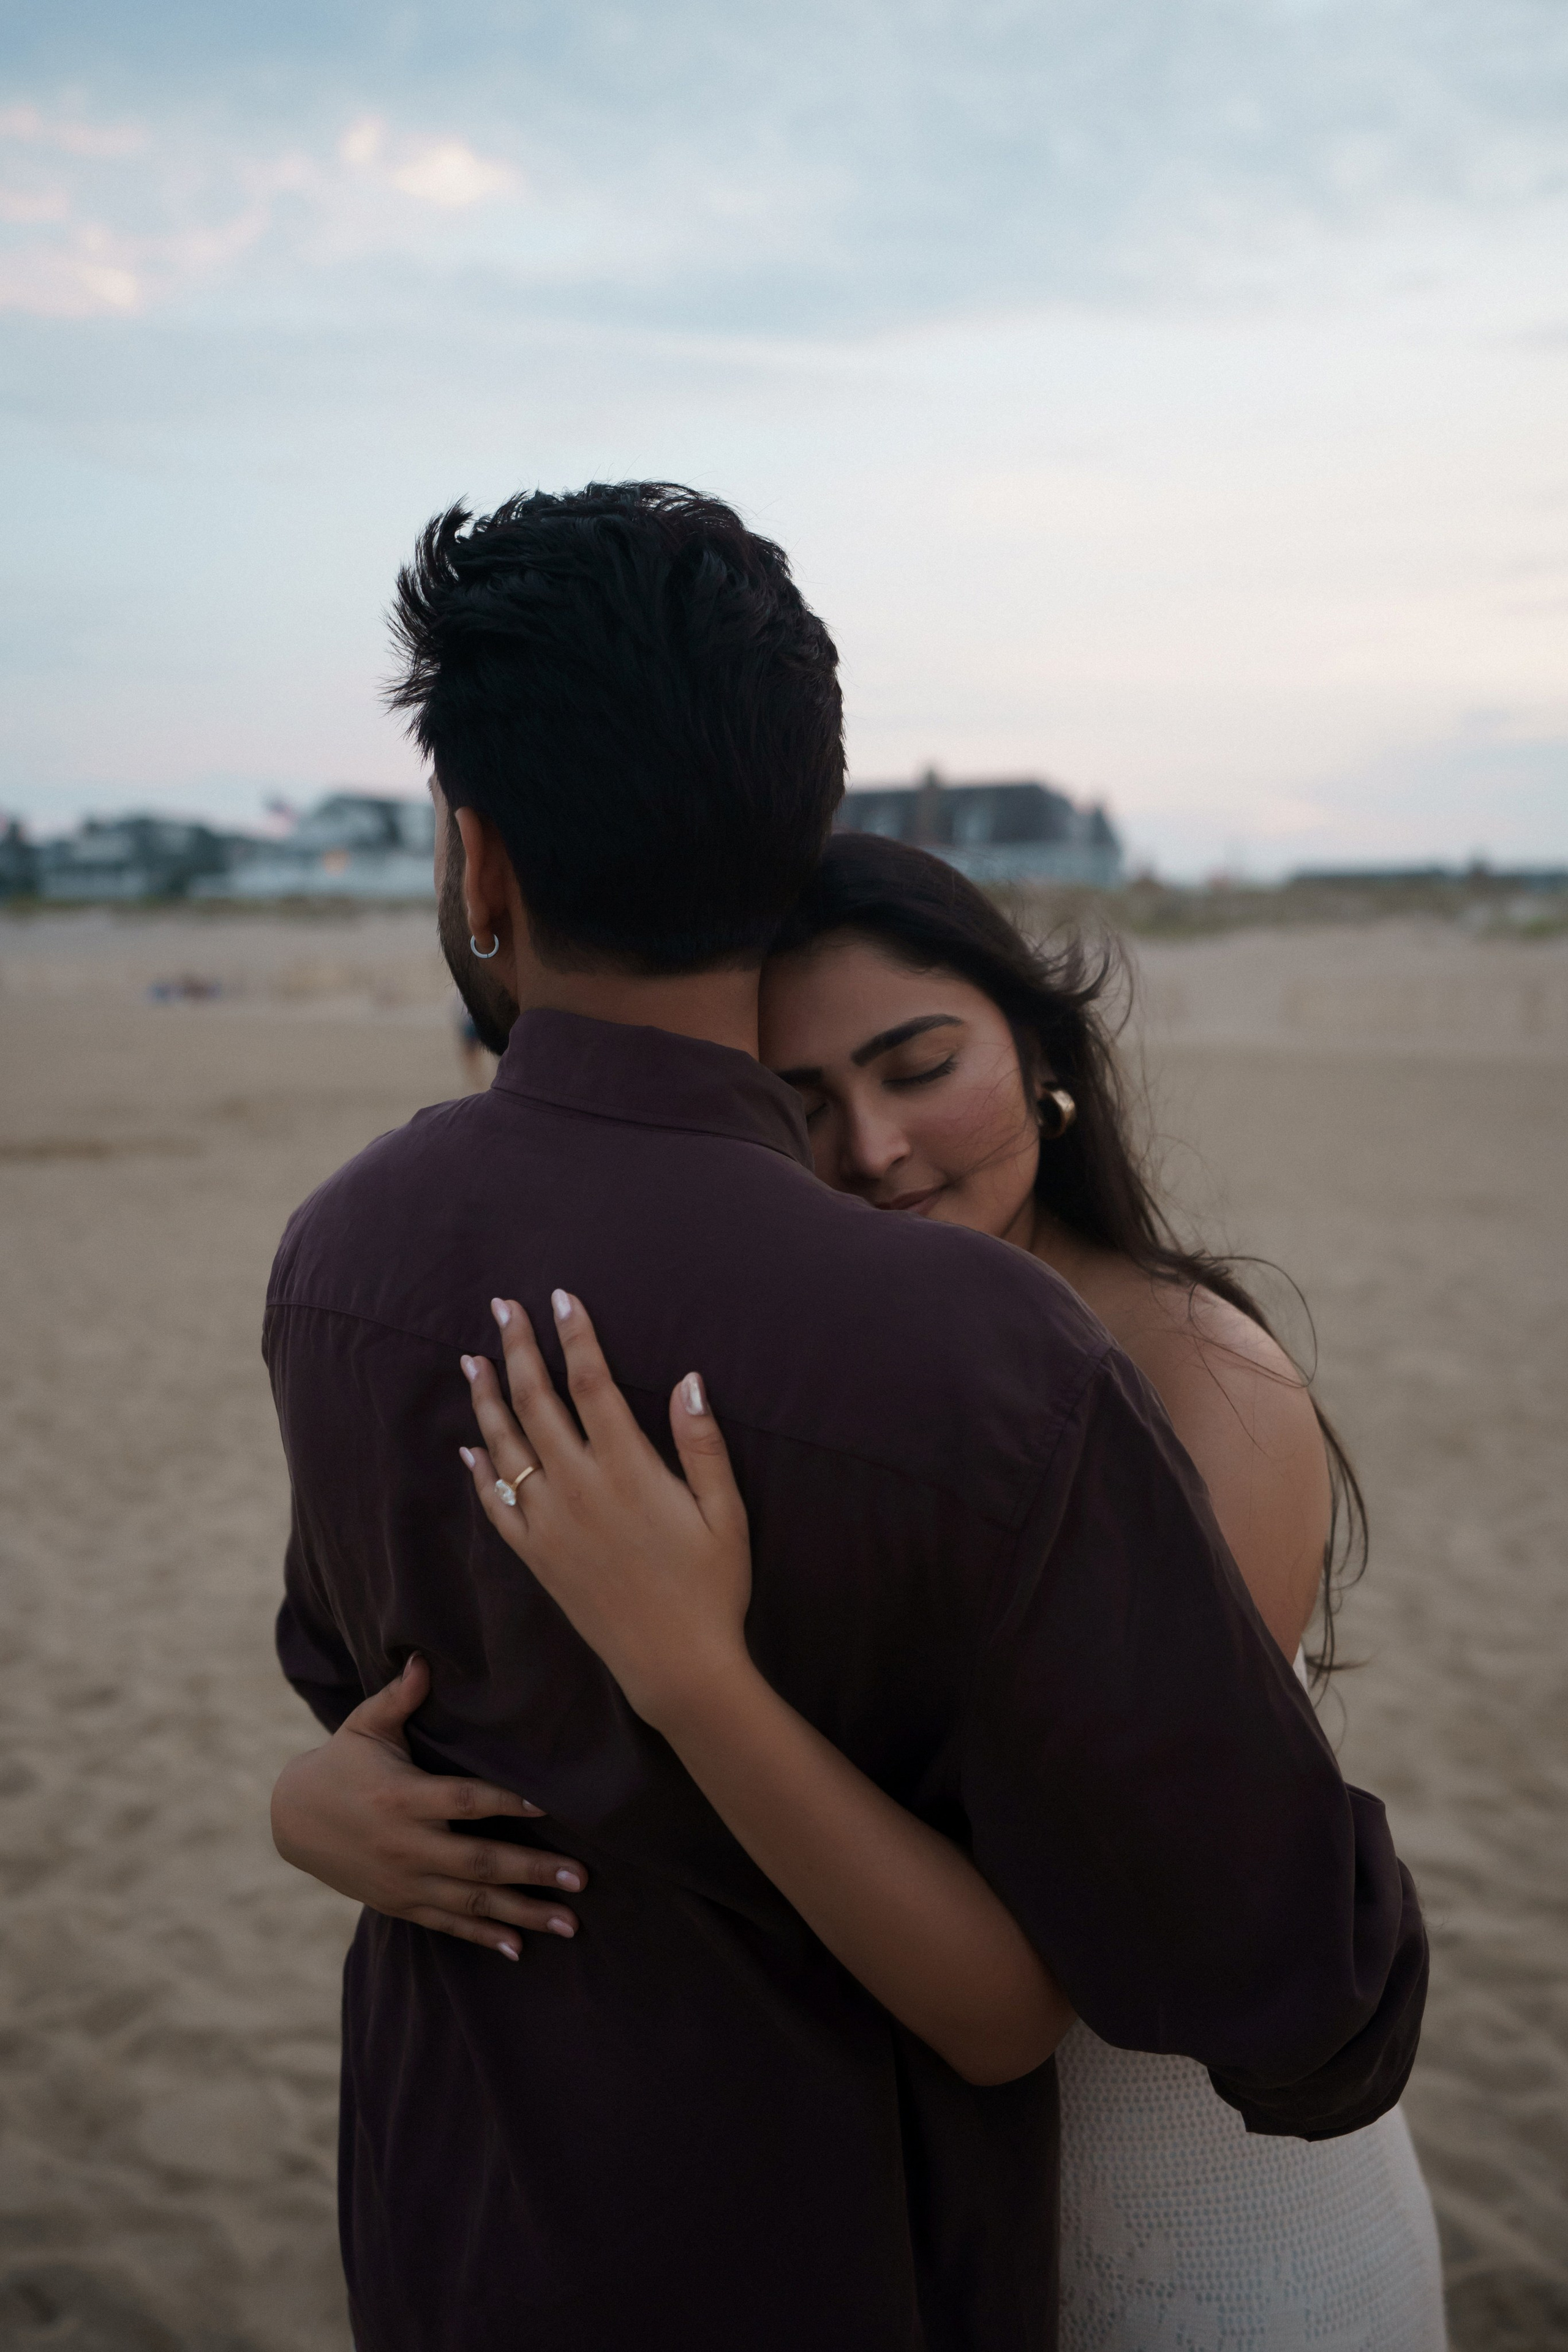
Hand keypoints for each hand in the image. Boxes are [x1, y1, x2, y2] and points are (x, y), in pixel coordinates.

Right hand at [269, 1655, 586, 1957]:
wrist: (293, 1821)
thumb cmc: (342, 1763)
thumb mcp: (365, 1726)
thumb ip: (400, 1697)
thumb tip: (425, 1658)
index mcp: (402, 1796)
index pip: (464, 1800)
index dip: (507, 1802)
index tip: (550, 1806)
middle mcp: (406, 1844)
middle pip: (478, 1861)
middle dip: (533, 1871)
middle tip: (580, 1878)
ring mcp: (403, 1880)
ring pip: (471, 1902)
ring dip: (523, 1913)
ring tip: (570, 1923)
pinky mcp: (399, 1903)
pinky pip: (447, 1923)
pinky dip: (483, 1936)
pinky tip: (519, 1948)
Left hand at [459, 1291, 752, 1734]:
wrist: (675, 1665)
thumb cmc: (712, 1586)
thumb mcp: (726, 1512)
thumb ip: (703, 1443)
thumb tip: (688, 1378)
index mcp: (628, 1468)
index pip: (592, 1383)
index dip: (574, 1335)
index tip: (560, 1297)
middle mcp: (579, 1488)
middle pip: (536, 1402)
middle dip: (518, 1349)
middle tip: (501, 1308)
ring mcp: (550, 1523)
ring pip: (506, 1446)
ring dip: (486, 1398)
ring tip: (472, 1360)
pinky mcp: (537, 1557)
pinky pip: (495, 1506)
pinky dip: (479, 1472)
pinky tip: (469, 1447)